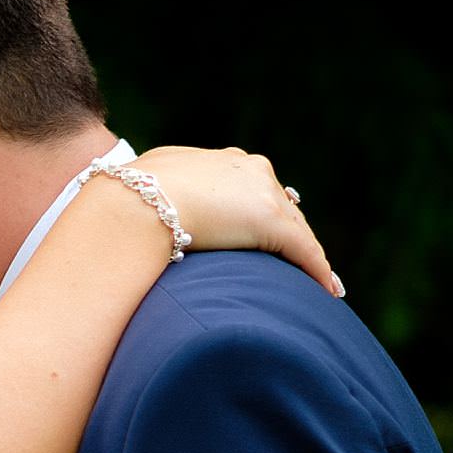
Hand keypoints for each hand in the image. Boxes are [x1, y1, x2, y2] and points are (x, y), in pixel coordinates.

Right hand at [128, 145, 341, 296]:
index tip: (257, 232)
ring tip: (317, 279)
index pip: (248, 187)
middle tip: (291, 259)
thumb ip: (153, 200)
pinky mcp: (272, 222)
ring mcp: (261, 193)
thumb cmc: (124, 202)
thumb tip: (132, 219)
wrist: (134, 204)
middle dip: (285, 230)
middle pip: (277, 204)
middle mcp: (246, 168)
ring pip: (293, 228)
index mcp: (216, 160)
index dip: (253, 211)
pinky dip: (317, 271)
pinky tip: (328, 292)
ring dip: (304, 253)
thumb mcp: (141, 192)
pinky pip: (303, 250)